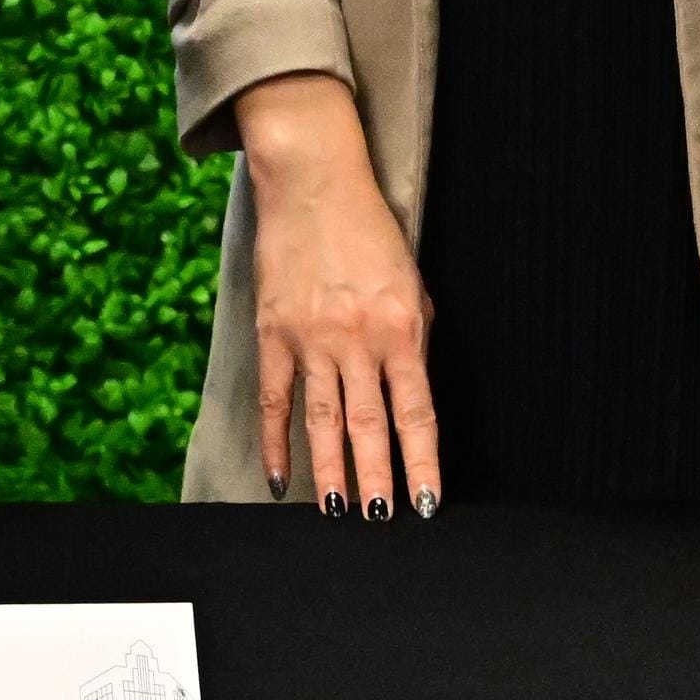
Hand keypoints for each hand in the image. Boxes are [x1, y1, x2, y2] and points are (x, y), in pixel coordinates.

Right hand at [229, 70, 437, 518]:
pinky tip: (279, 476)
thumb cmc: (369, 228)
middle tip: (381, 520)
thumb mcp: (411, 280)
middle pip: (370, 427)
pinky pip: (275, 397)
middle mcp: (357, 340)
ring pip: (323, 421)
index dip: (422, 463)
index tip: (427, 502)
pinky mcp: (272, 330)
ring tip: (338, 511)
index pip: (416, 413)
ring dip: (331, 471)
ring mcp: (311, 338)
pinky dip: (275, 441)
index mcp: (402, 328)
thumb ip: (414, 335)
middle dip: (377, 480)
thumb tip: (410, 387)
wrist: (312, 180)